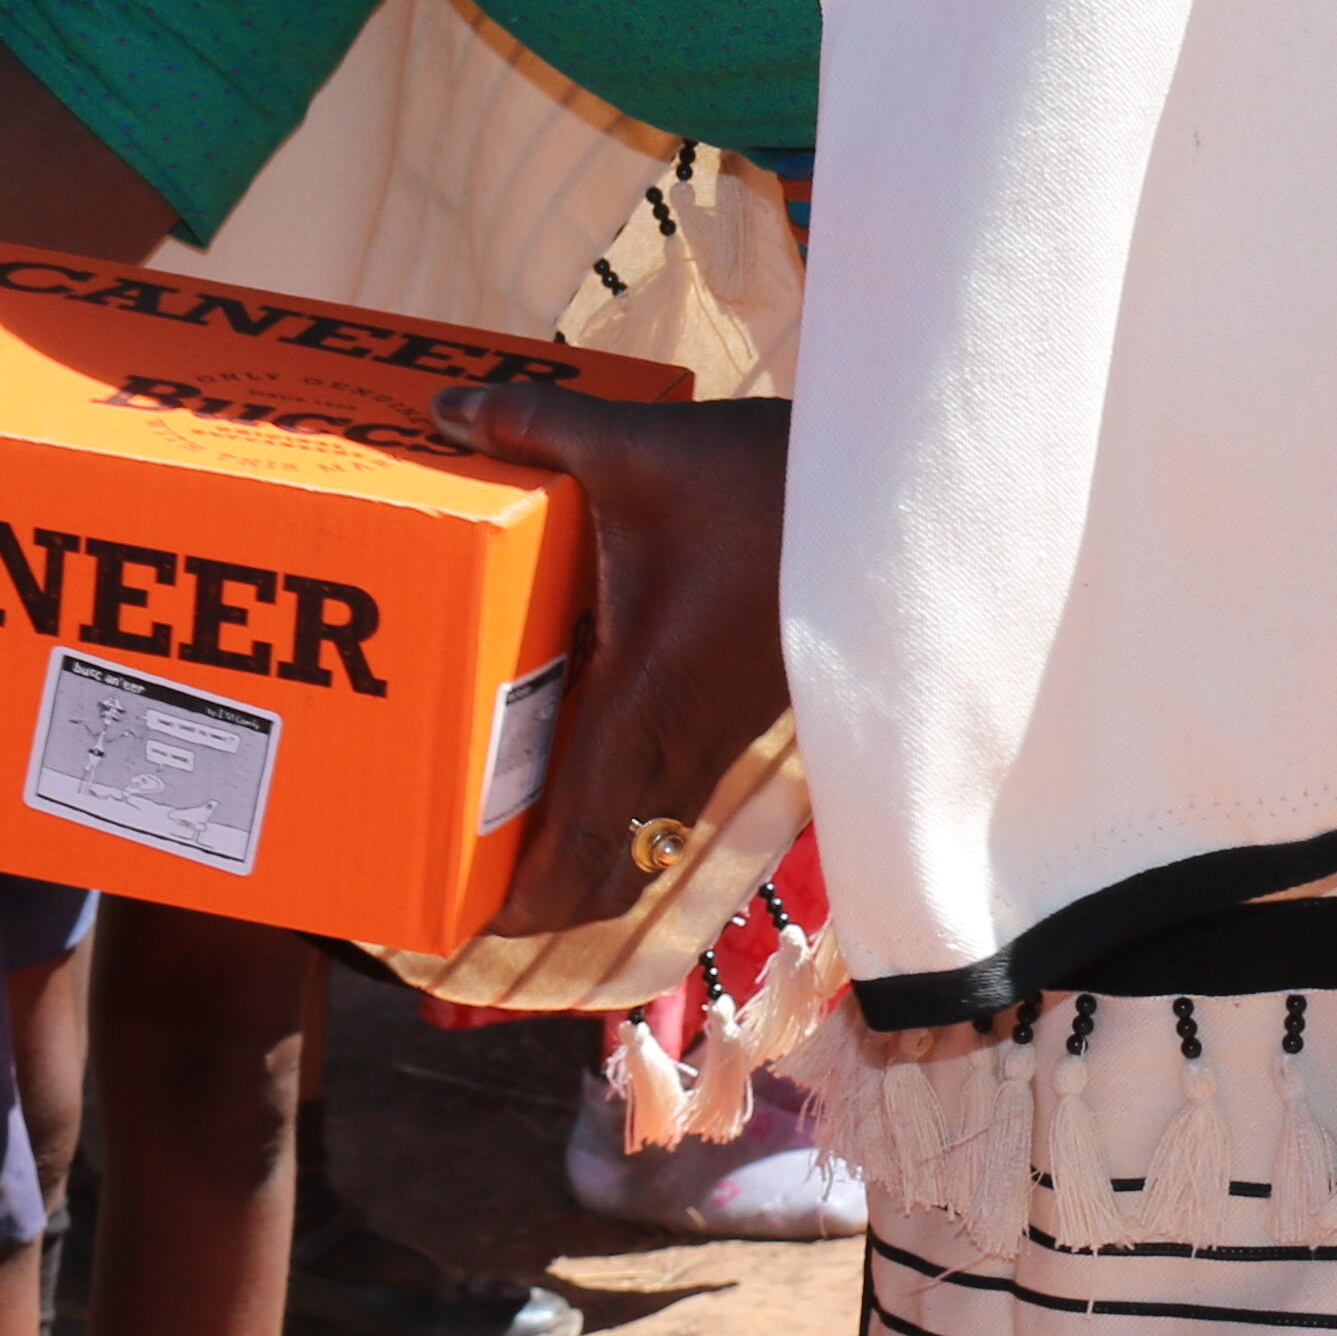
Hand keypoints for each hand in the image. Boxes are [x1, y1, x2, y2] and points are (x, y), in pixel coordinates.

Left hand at [430, 387, 787, 938]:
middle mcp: (684, 742)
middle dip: (542, 889)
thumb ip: (535, 427)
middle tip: (465, 876)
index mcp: (648, 707)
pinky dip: (617, 795)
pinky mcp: (738, 706)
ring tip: (503, 816)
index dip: (524, 901)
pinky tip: (573, 729)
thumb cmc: (766, 488)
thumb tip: (444, 411)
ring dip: (583, 844)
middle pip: (613, 867)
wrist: (892, 496)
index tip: (467, 923)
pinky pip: (669, 784)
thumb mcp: (636, 450)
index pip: (583, 846)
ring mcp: (719, 732)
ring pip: (645, 830)